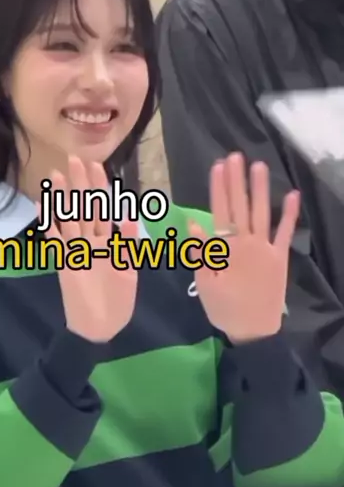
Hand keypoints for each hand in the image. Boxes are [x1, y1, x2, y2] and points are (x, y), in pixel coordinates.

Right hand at [44, 156, 138, 342]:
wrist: (100, 329)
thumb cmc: (117, 303)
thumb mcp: (128, 270)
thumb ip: (127, 243)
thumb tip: (129, 215)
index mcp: (107, 243)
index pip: (102, 209)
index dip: (100, 188)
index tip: (97, 165)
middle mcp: (89, 243)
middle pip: (83, 208)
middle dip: (80, 184)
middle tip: (74, 158)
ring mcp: (75, 252)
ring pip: (68, 219)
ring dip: (62, 198)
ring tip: (56, 175)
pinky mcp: (65, 264)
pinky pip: (55, 241)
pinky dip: (49, 223)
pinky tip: (43, 205)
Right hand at [189, 153, 299, 343]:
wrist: (253, 330)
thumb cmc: (224, 308)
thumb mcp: (205, 282)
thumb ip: (201, 252)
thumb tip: (193, 223)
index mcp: (225, 248)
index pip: (219, 211)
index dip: (218, 188)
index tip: (217, 167)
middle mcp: (246, 242)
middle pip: (240, 206)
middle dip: (237, 180)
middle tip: (235, 156)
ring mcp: (265, 248)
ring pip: (261, 212)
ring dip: (260, 188)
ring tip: (259, 166)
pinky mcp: (280, 257)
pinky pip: (285, 232)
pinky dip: (289, 214)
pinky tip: (292, 195)